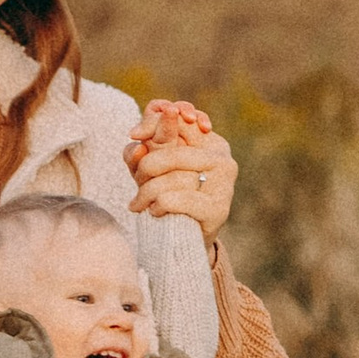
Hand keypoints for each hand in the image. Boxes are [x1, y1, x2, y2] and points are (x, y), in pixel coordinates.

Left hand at [126, 97, 236, 238]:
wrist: (185, 240)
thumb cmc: (167, 197)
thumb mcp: (151, 171)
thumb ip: (140, 151)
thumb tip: (136, 146)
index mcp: (210, 142)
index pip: (182, 117)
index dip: (155, 120)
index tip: (134, 134)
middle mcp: (222, 159)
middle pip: (173, 152)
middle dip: (146, 167)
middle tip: (136, 181)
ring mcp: (224, 184)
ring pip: (174, 177)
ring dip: (147, 192)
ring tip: (138, 203)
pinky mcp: (219, 209)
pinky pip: (178, 199)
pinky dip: (159, 205)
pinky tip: (154, 211)